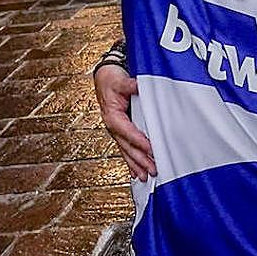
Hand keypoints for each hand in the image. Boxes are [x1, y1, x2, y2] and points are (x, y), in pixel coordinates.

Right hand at [93, 64, 155, 180]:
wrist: (104, 78)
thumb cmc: (111, 80)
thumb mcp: (120, 81)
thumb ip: (130, 85)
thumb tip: (139, 85)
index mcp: (112, 116)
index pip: (127, 131)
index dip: (139, 141)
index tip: (150, 149)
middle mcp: (113, 126)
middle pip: (128, 147)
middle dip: (140, 160)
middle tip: (152, 169)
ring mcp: (116, 131)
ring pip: (127, 151)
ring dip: (136, 165)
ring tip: (145, 177)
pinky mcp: (120, 132)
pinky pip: (126, 149)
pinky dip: (131, 162)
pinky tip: (136, 172)